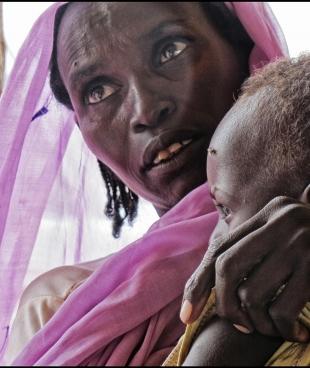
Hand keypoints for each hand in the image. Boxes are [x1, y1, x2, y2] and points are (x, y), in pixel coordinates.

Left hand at [180, 196, 309, 342]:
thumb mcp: (283, 232)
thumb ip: (254, 245)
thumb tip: (218, 280)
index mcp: (267, 214)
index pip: (220, 249)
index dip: (199, 284)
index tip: (188, 314)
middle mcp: (280, 222)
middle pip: (226, 266)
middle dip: (224, 303)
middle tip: (238, 323)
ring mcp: (300, 243)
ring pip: (252, 293)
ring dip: (256, 320)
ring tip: (270, 327)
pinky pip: (283, 309)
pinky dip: (283, 328)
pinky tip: (297, 334)